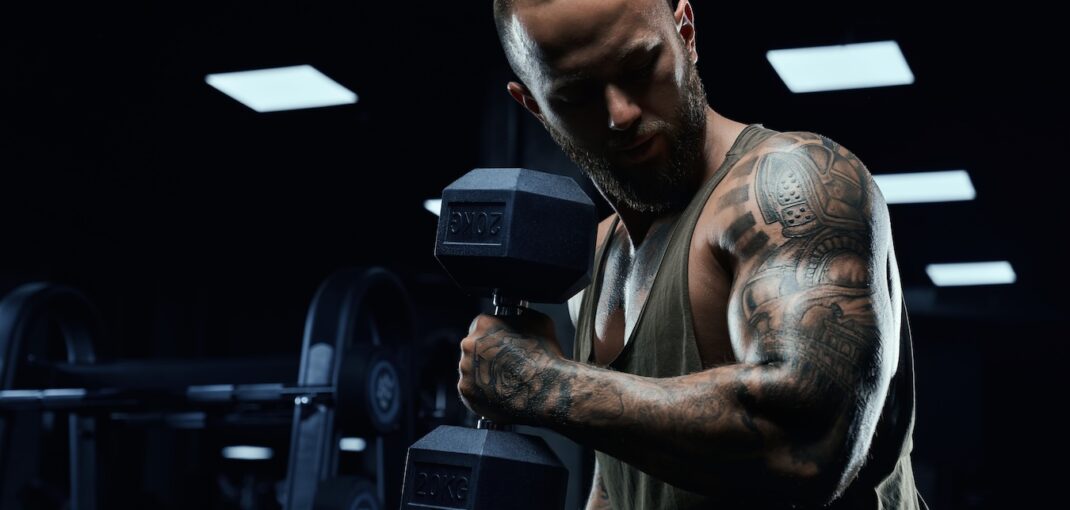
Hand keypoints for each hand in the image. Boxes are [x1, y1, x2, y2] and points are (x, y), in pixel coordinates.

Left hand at [457, 309, 566, 424]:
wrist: (545, 389)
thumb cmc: (543, 355)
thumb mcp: (539, 320)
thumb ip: (521, 315)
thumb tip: (520, 315)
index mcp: (483, 323)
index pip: (481, 325)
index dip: (494, 335)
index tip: (504, 345)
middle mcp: (468, 344)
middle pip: (473, 347)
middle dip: (486, 355)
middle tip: (506, 364)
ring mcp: (465, 369)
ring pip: (472, 369)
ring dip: (483, 373)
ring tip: (505, 380)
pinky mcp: (466, 391)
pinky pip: (472, 390)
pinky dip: (483, 392)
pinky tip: (500, 393)